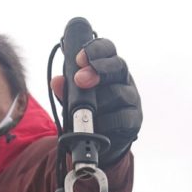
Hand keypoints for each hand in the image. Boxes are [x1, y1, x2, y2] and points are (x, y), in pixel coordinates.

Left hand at [51, 38, 141, 164]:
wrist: (98, 141)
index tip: (79, 58)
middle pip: (118, 66)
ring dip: (100, 100)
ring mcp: (132, 99)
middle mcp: (123, 79)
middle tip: (80, 80)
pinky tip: (97, 125)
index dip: (95, 50)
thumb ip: (66, 91)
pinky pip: (122, 118)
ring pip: (119, 93)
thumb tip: (57, 81)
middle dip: (98, 71)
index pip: (108, 50)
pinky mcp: (134, 120)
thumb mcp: (73, 100)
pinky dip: (107, 122)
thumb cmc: (88, 113)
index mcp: (108, 68)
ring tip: (85, 110)